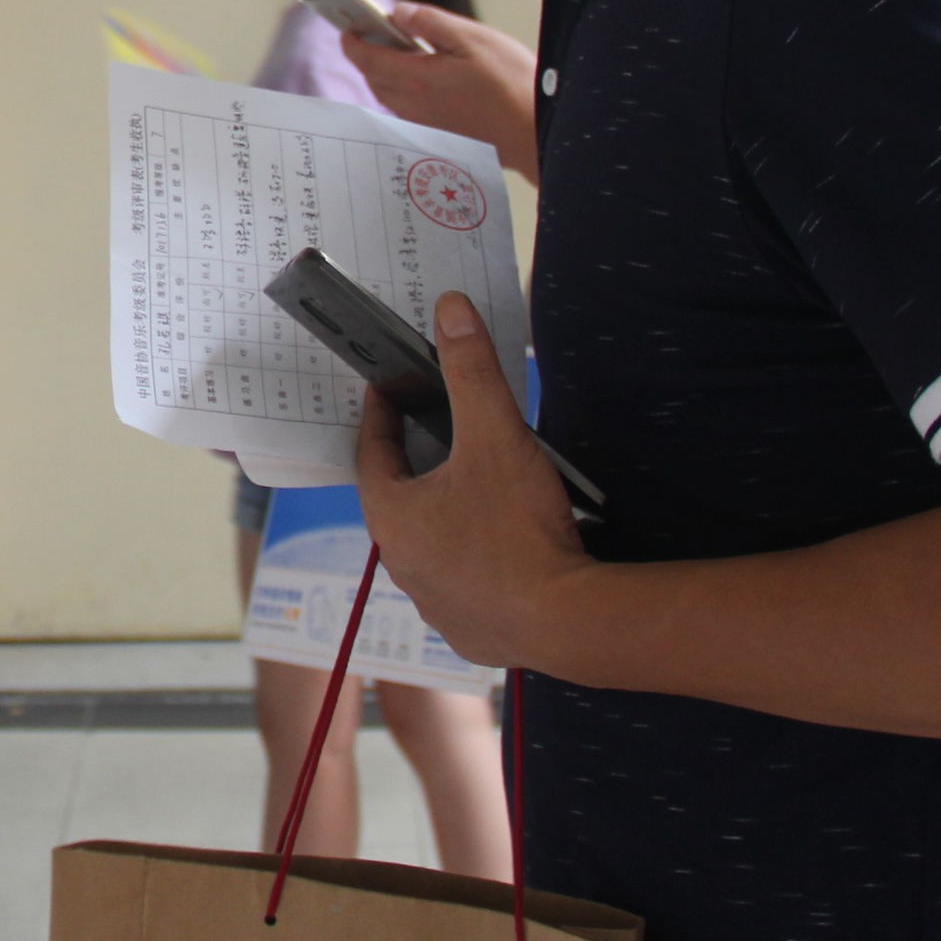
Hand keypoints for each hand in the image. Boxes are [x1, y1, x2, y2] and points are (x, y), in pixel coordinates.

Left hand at [343, 9, 541, 182]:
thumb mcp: (473, 38)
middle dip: (368, 56)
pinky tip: (425, 79)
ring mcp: (425, 123)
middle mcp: (414, 105)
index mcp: (417, 78)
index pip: (368, 59)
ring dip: (386, 75)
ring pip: (390, 97)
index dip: (353, 42)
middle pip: (375, 79)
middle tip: (375, 35)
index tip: (347, 28)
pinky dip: (404, 91)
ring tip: (400, 53)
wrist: (536, 132)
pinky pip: (407, 110)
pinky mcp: (440, 134)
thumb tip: (398, 12)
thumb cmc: (511, 83)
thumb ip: (431, 23)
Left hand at [352, 292, 587, 664]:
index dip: (383, 415)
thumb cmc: (519, 528)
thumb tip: (450, 310)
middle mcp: (401, 564)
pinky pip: (463, 584)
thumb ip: (472, 372)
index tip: (391, 389)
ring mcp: (433, 603)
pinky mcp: (469, 631)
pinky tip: (504, 545)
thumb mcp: (496, 436)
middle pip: (400, 499)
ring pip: (431, 545)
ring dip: (447, 515)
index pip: (372, 452)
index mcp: (392, 516)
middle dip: (418, 464)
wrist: (567, 622)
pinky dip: (475, 560)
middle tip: (440, 431)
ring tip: (477, 486)